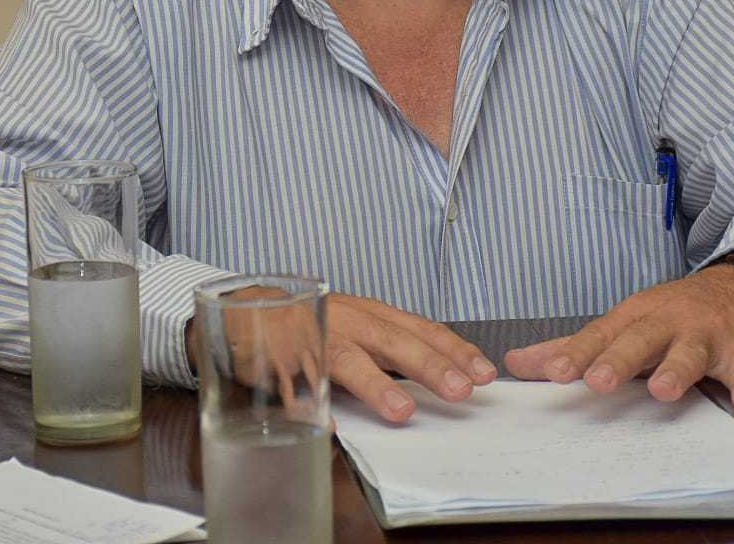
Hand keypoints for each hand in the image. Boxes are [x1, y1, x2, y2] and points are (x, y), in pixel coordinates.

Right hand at [187, 292, 496, 423]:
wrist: (250, 308)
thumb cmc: (316, 321)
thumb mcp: (359, 325)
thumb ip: (392, 348)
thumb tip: (443, 374)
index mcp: (372, 314)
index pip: (421, 329)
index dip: (454, 349)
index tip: (484, 372)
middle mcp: (349, 321)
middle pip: (393, 341)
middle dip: (429, 365)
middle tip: (461, 389)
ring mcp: (317, 339)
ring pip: (349, 360)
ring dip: (377, 386)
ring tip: (403, 410)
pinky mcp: (283, 359)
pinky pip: (300, 384)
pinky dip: (315, 404)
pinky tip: (331, 424)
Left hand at [502, 264, 733, 413]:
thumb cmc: (674, 315)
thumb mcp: (625, 324)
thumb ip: (573, 347)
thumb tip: (514, 362)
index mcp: (634, 318)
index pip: (599, 336)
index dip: (576, 354)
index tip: (551, 373)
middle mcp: (667, 323)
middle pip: (639, 340)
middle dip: (618, 360)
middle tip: (597, 381)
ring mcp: (707, 337)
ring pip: (690, 353)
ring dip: (677, 370)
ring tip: (663, 391)